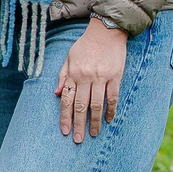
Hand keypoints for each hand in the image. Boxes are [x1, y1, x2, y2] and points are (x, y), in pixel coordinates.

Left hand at [54, 19, 129, 142]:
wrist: (106, 31)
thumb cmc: (85, 45)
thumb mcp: (68, 57)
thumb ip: (62, 76)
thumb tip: (57, 94)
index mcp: (73, 74)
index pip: (67, 101)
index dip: (65, 117)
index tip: (65, 131)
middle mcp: (86, 78)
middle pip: (81, 106)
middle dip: (78, 124)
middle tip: (78, 140)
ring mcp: (101, 78)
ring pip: (96, 105)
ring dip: (95, 121)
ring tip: (93, 134)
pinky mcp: (115, 77)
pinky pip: (112, 97)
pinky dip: (111, 110)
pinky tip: (109, 120)